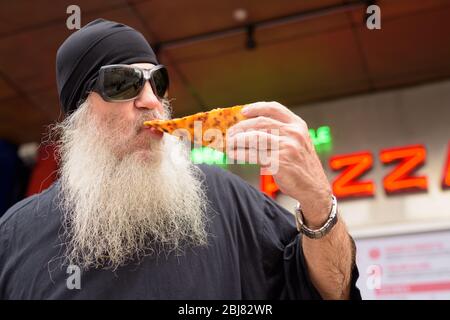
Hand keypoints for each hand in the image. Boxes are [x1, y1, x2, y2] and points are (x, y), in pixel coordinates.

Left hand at [227, 101, 331, 227]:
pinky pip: (254, 155)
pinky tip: (234, 154)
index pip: (274, 109)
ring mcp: (287, 147)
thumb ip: (280, 133)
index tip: (243, 112)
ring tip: (229, 143)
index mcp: (298, 125)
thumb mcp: (297, 143)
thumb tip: (250, 129)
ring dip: (238, 139)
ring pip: (255, 137)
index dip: (256, 108)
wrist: (314, 188)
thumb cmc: (301, 166)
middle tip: (230, 132)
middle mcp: (293, 133)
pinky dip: (240, 154)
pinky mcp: (279, 162)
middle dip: (242, 126)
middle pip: (261, 122)